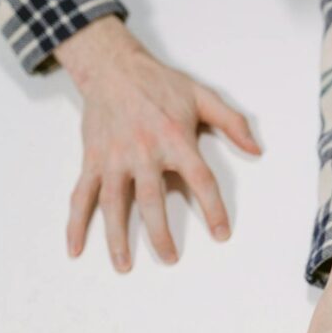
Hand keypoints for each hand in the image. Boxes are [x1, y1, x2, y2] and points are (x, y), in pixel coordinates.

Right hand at [53, 16, 260, 270]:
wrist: (112, 66)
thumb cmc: (159, 83)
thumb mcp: (202, 96)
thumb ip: (232, 122)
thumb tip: (256, 149)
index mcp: (175, 138)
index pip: (200, 180)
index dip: (213, 209)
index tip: (221, 234)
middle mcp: (143, 151)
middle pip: (152, 200)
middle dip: (161, 233)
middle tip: (171, 258)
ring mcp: (114, 158)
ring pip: (113, 204)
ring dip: (117, 237)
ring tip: (124, 265)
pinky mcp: (92, 160)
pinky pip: (82, 195)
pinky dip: (75, 223)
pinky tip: (76, 248)